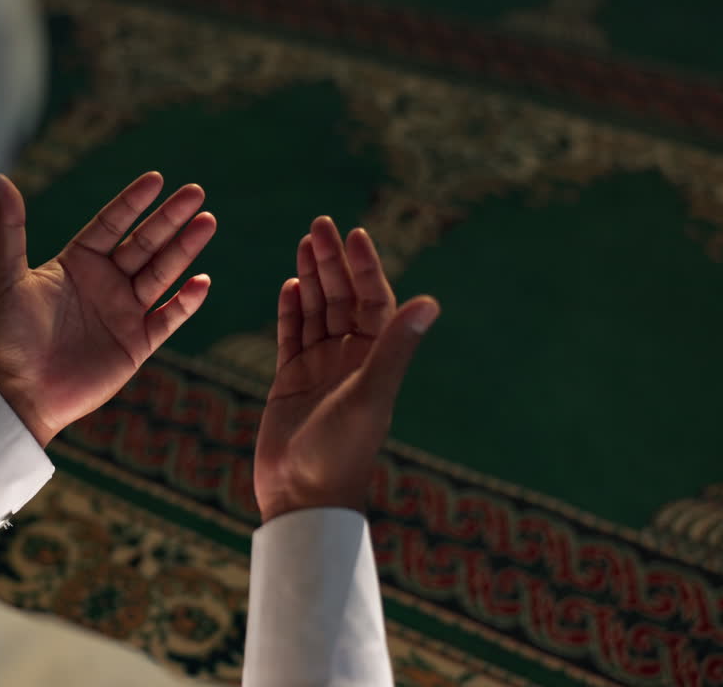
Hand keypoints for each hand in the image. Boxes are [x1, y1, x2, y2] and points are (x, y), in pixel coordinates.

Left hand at [0, 172, 216, 446]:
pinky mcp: (137, 343)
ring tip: (207, 222)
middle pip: (145, 243)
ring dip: (185, 249)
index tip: (156, 179)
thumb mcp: (4, 277)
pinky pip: (168, 317)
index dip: (133, 202)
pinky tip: (201, 281)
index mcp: (77, 263)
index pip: (111, 224)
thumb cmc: (7, 336)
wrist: (20, 393)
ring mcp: (124, 312)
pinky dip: (186, 301)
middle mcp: (105, 282)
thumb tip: (0, 180)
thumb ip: (9, 229)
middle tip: (196, 192)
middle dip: (170, 218)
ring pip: (162, 273)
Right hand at [254, 217, 439, 521]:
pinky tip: (290, 286)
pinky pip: (291, 335)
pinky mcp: (289, 381)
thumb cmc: (341, 452)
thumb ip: (397, 347)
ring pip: (316, 311)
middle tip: (319, 224)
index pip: (373, 300)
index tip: (353, 233)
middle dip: (332, 262)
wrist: (302, 497)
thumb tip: (432, 302)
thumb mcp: (371, 394)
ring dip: (312, 278)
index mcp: (374, 359)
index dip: (364, 266)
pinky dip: (291, 310)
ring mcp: (319, 368)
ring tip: (304, 243)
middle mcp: (349, 359)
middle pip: (342, 298)